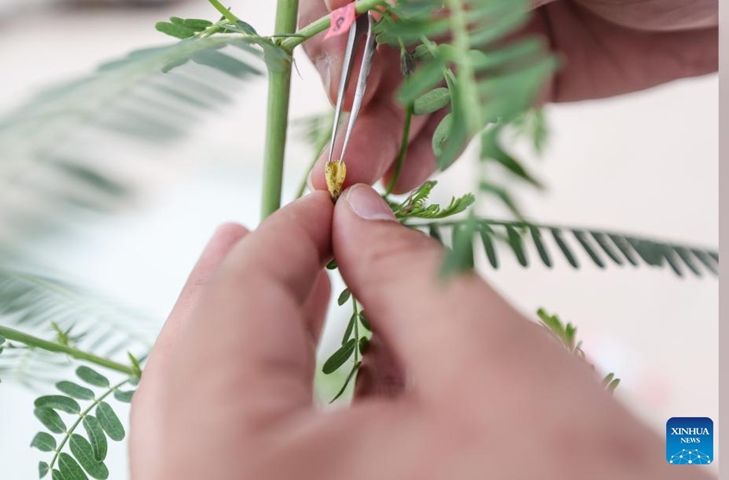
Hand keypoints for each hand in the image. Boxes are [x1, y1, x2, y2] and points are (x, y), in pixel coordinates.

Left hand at [129, 185, 708, 478]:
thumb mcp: (488, 367)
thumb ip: (405, 272)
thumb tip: (354, 215)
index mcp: (238, 467)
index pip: (236, 311)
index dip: (286, 235)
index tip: (326, 197)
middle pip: (191, 367)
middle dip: (243, 284)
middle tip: (280, 229)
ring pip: (201, 416)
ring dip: (246, 339)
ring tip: (284, 280)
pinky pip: (233, 458)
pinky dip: (264, 397)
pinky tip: (306, 358)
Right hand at [299, 0, 717, 193]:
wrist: (726, 4)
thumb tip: (372, 5)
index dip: (340, 29)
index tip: (348, 77)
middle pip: (378, 44)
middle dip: (358, 97)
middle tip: (350, 153)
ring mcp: (483, 38)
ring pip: (413, 86)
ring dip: (385, 132)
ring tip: (371, 176)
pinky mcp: (513, 83)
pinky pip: (458, 117)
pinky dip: (431, 145)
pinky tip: (410, 172)